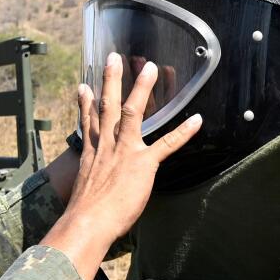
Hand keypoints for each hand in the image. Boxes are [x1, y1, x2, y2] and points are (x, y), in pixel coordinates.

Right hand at [41, 53, 200, 279]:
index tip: (84, 86)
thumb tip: (92, 193)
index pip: (89, 122)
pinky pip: (167, 143)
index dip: (86, 103)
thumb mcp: (83, 193)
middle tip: (114, 57)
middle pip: (107, 106)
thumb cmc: (84, 216)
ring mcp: (124, 151)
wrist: (87, 222)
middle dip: (111, 80)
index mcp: (92, 154)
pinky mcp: (143, 163)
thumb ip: (92, 184)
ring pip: (132, 112)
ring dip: (142, 88)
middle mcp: (106, 146)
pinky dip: (182, 132)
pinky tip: (195, 120)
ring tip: (150, 67)